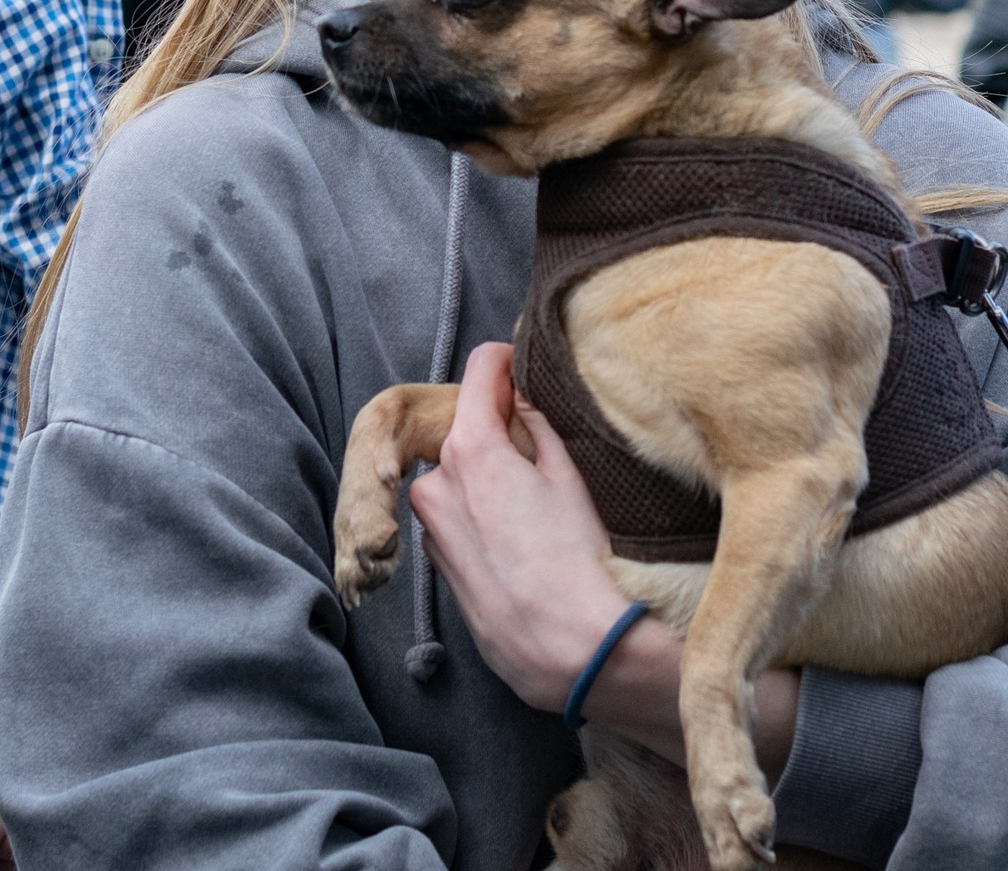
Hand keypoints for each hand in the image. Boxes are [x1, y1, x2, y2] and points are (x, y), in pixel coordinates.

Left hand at [409, 343, 799, 776]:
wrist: (564, 648)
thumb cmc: (575, 560)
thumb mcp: (570, 479)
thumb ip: (540, 430)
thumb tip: (524, 403)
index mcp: (471, 447)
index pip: (479, 370)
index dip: (504, 359)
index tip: (520, 361)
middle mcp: (437, 480)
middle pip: (464, 427)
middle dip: (496, 427)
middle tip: (539, 441)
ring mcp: (432, 526)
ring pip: (457, 476)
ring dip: (486, 475)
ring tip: (536, 501)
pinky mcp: (438, 565)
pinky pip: (455, 518)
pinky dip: (480, 513)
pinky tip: (520, 539)